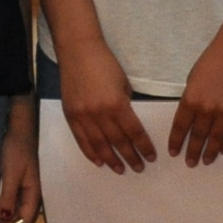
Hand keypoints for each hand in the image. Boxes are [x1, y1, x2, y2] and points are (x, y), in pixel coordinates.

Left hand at [0, 100, 40, 222]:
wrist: (19, 131)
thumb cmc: (16, 150)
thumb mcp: (11, 173)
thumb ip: (8, 196)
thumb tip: (3, 218)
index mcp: (33, 195)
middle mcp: (31, 198)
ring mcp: (25, 193)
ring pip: (17, 217)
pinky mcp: (18, 187)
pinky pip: (12, 207)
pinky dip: (3, 215)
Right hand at [59, 39, 154, 172]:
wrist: (78, 52)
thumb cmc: (105, 64)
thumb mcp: (123, 84)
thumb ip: (125, 106)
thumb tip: (127, 126)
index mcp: (117, 104)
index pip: (134, 132)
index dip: (143, 146)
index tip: (151, 156)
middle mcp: (100, 114)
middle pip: (118, 142)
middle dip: (130, 157)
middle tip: (138, 168)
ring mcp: (83, 116)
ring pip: (99, 145)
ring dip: (111, 159)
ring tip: (120, 169)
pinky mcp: (71, 116)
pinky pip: (81, 140)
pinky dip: (90, 153)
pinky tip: (99, 162)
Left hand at [169, 29, 222, 165]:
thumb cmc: (213, 59)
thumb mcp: (193, 78)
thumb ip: (191, 98)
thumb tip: (191, 116)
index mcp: (191, 99)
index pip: (181, 127)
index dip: (177, 141)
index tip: (174, 152)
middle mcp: (207, 109)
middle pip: (198, 136)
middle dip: (193, 152)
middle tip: (190, 163)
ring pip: (217, 139)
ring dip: (211, 152)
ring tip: (207, 161)